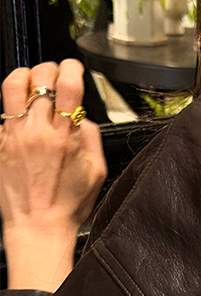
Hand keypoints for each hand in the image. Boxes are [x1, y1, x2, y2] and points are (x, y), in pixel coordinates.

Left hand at [0, 56, 105, 287]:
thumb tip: (82, 117)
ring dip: (24, 77)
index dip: (71, 67)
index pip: (67, 82)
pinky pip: (2, 115)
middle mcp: (37, 131)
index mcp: (64, 135)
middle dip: (49, 69)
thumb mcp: (96, 170)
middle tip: (53, 75)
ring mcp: (14, 136)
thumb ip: (91, 136)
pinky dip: (12, 110)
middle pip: (39, 77)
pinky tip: (21, 118)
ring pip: (11, 87)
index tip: (73, 69)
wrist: (37, 228)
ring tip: (30, 83)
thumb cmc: (66, 206)